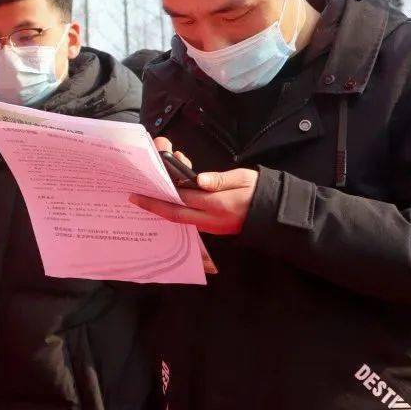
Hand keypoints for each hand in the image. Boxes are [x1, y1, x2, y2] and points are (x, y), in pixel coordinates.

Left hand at [132, 146, 257, 235]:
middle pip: (175, 214)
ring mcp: (211, 228)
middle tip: (135, 198)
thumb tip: (199, 180)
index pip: (183, 197)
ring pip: (181, 220)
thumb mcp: (244, 178)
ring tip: (149, 197)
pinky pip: (189, 222)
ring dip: (163, 209)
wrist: (275, 216)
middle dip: (153, 206)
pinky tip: (168, 203)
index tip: (146, 187)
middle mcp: (211, 219)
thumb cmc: (260, 192)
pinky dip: (176, 213)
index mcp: (218, 204)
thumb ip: (220, 180)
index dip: (163, 192)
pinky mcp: (213, 230)